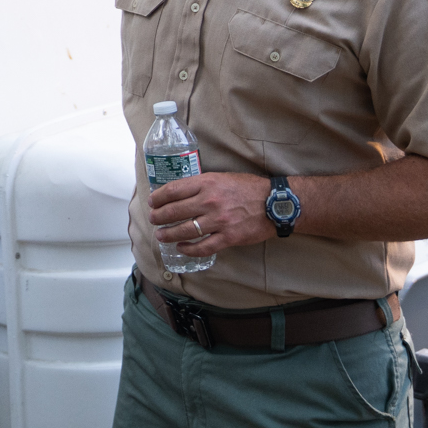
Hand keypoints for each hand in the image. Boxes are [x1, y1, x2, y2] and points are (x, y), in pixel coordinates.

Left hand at [149, 172, 277, 253]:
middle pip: (174, 211)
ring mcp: (218, 221)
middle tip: (153, 219)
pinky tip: (181, 248)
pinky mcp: (228, 237)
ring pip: (185, 230)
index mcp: (207, 183)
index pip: (174, 190)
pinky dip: (188, 249)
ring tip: (161, 235)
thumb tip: (180, 192)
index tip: (152, 201)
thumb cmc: (248, 188)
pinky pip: (203, 247)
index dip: (159, 197)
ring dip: (169, 234)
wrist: (274, 203)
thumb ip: (202, 184)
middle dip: (159, 216)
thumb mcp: (222, 178)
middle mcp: (209, 201)